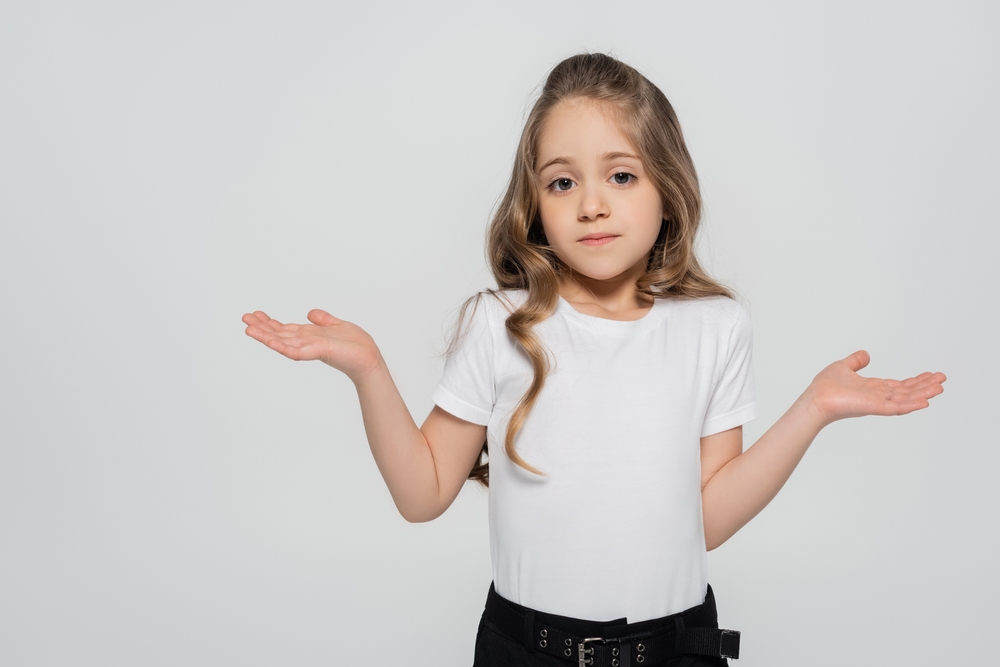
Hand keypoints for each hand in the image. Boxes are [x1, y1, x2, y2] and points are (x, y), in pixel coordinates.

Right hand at [242, 309, 382, 381]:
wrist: (368, 358)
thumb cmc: (356, 345)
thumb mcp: (337, 325)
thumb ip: (323, 320)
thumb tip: (310, 313)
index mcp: (309, 336)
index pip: (284, 329)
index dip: (269, 322)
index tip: (254, 314)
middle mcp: (306, 342)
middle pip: (278, 334)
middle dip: (261, 327)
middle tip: (244, 319)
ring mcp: (309, 348)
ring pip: (282, 342)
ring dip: (265, 336)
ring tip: (248, 329)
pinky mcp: (316, 353)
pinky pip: (295, 351)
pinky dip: (282, 346)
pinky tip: (270, 341)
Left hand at [805, 350, 945, 425]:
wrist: (815, 398)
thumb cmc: (825, 387)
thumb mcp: (843, 367)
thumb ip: (856, 361)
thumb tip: (866, 354)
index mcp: (873, 388)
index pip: (899, 385)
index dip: (916, 381)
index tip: (930, 375)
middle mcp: (878, 396)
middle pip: (907, 391)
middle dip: (925, 386)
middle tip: (943, 380)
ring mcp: (877, 403)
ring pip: (906, 399)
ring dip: (924, 394)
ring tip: (941, 388)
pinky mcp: (874, 408)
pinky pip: (896, 408)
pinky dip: (911, 405)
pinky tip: (925, 402)